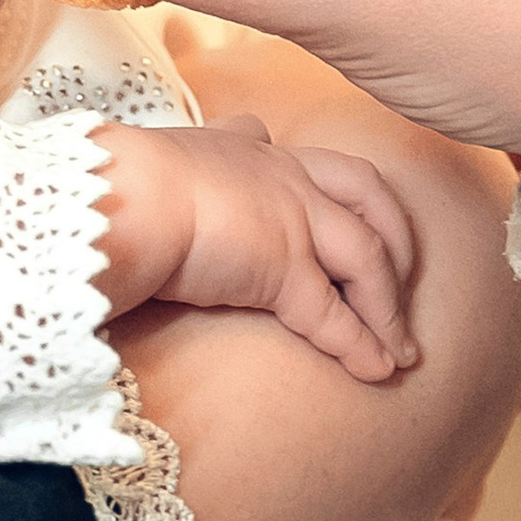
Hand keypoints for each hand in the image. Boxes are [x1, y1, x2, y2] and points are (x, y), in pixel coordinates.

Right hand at [95, 116, 419, 382]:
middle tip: (405, 272)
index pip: (296, 154)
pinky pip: (336, 316)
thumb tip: (117, 184)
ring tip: (400, 348)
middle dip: (395, 230)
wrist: (121, 199)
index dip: (322, 177)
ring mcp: (292, 220)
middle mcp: (281, 176)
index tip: (323, 193)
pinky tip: (377, 369)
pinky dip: (362, 345)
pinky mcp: (286, 269)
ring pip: (367, 258)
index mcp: (242, 152)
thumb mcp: (140, 167)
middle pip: (365, 192)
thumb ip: (148, 175)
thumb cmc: (115, 188)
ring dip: (388, 307)